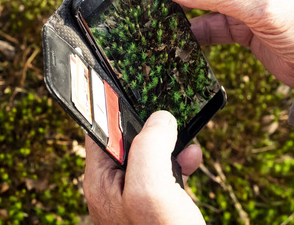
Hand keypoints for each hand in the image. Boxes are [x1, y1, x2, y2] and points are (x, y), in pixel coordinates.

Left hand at [83, 111, 204, 223]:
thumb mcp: (150, 188)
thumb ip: (150, 147)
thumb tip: (161, 119)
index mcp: (102, 179)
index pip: (101, 130)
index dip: (116, 109)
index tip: (135, 92)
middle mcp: (115, 184)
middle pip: (127, 139)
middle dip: (149, 125)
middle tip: (168, 116)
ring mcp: (136, 193)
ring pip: (150, 153)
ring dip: (169, 141)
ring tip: (186, 137)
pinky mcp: (156, 200)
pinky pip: (165, 170)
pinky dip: (180, 160)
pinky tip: (192, 157)